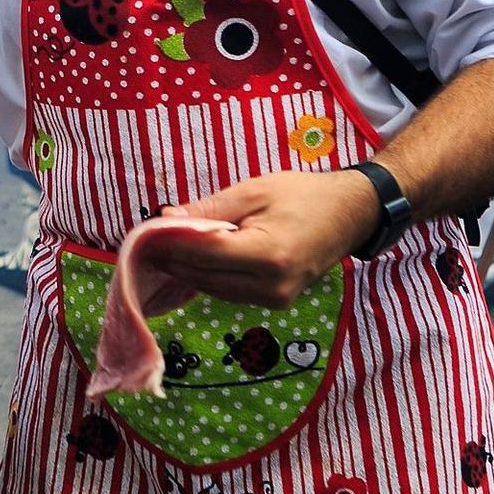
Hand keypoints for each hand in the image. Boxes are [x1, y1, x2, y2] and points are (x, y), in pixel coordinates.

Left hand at [154, 170, 378, 307]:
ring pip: (212, 289)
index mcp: (268, 256)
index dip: (169, 245)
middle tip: (143, 241)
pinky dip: (206, 276)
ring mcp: (274, 300)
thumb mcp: (254, 191)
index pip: (203, 255)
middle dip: (171, 260)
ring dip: (185, 270)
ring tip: (160, 247)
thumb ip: (209, 208)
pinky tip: (189, 259)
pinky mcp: (274, 302)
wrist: (350, 214)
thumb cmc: (304, 195)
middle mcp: (271, 287)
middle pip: (203, 278)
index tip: (142, 232)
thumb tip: (166, 219)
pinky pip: (228, 291)